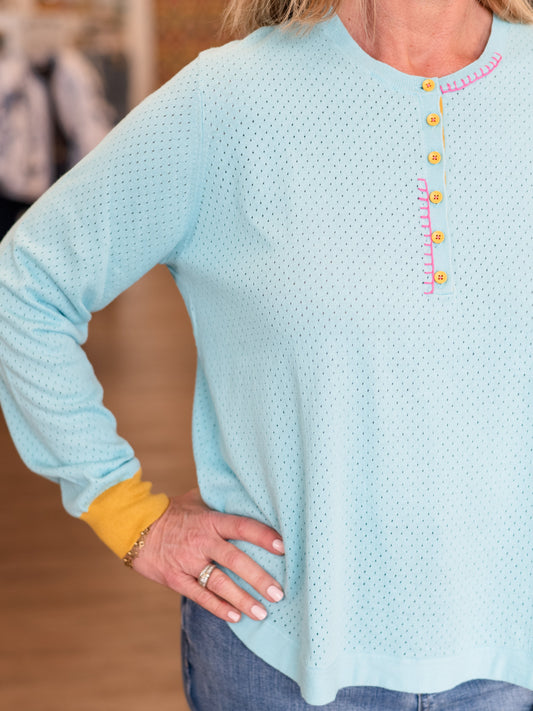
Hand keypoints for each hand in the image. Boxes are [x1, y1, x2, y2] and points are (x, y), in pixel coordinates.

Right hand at [131, 487, 284, 622]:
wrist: (135, 526)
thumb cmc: (172, 511)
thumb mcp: (197, 500)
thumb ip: (220, 502)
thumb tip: (247, 495)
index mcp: (210, 520)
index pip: (242, 527)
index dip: (263, 536)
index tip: (283, 548)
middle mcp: (202, 541)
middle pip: (235, 561)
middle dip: (259, 578)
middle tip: (278, 593)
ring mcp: (188, 562)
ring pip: (220, 583)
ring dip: (243, 599)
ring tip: (262, 612)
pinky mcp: (176, 579)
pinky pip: (200, 596)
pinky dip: (218, 607)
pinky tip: (236, 617)